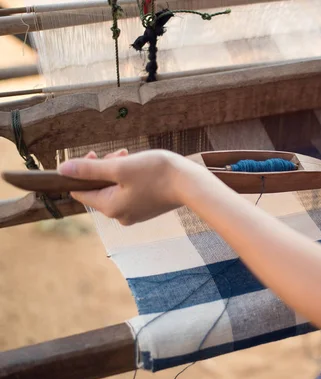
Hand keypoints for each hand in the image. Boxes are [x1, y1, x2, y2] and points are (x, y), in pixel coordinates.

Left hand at [58, 149, 201, 225]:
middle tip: (119, 154)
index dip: (82, 172)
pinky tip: (141, 167)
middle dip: (103, 169)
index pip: (81, 192)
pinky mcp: (146, 208)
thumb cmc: (157, 174)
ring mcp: (134, 213)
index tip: (95, 154)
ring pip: (115, 189)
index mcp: (110, 207)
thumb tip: (62, 170)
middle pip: (99, 189)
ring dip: (117, 171)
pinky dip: (130, 179)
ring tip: (131, 157)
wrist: (191, 184)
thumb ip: (90, 169)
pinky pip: (129, 193)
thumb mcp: (120, 167)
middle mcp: (120, 215)